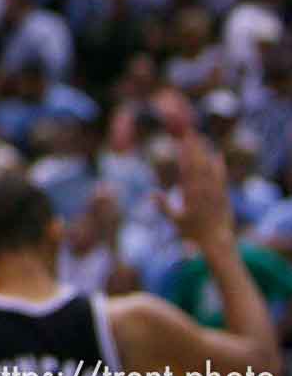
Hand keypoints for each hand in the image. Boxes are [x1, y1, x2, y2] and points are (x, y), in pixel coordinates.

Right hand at [153, 91, 234, 247]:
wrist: (218, 243)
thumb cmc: (194, 234)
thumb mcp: (175, 221)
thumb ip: (163, 206)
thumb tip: (150, 193)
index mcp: (191, 195)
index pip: (187, 170)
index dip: (184, 154)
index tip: (180, 141)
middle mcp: (204, 191)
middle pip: (198, 164)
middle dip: (194, 147)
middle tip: (189, 132)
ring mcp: (215, 192)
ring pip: (210, 168)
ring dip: (205, 152)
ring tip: (201, 139)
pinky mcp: (223, 195)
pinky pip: (221, 176)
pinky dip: (219, 165)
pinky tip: (217, 155)